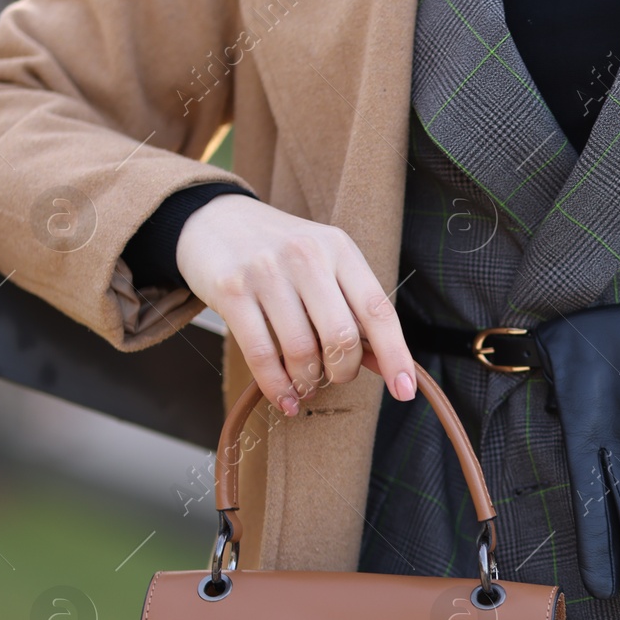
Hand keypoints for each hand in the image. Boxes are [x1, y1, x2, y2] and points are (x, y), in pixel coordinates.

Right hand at [176, 195, 415, 414]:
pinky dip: (278, 387)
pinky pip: (261, 355)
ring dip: (308, 381)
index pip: (378, 310)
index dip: (396, 355)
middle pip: (341, 337)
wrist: (214, 220)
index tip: (405, 391)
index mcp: (339, 249)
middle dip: (343, 371)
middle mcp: (306, 255)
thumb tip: (385, 364)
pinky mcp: (231, 290)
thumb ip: (354, 310)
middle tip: (334, 376)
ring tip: (306, 384)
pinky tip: (286, 399)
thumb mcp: (325, 266)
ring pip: (301, 350)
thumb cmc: (281, 254)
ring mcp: (266, 271)